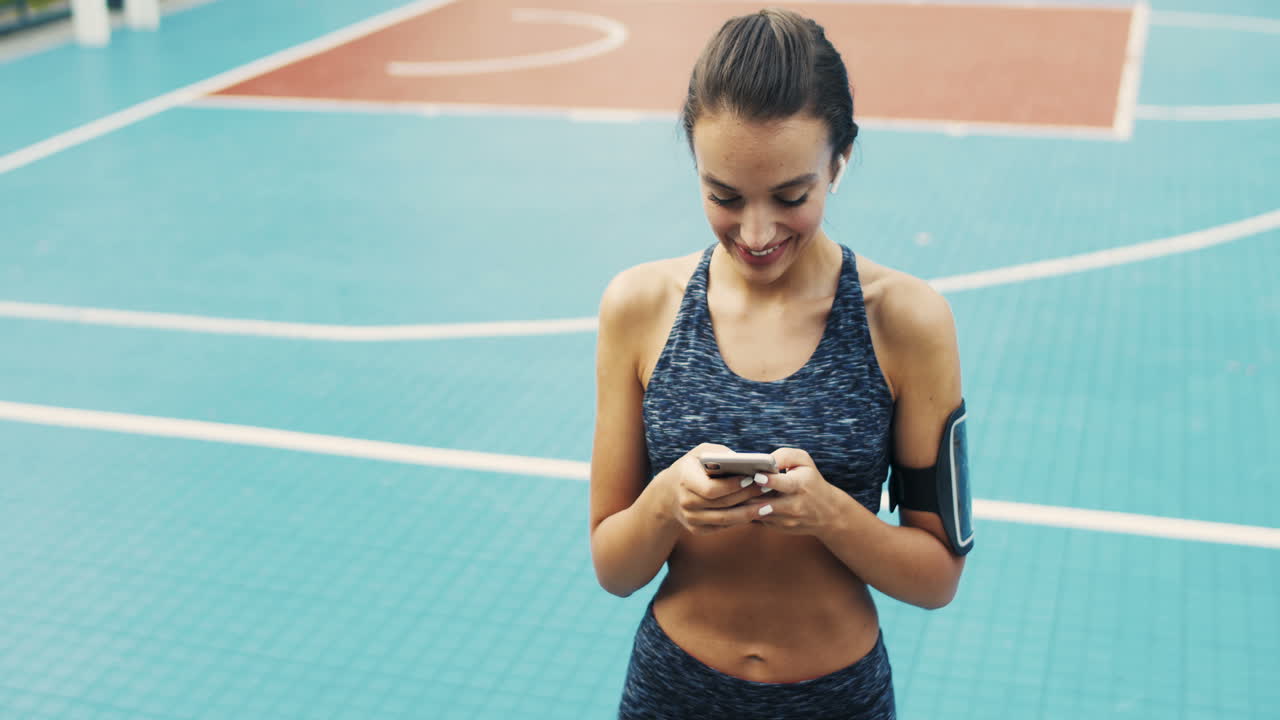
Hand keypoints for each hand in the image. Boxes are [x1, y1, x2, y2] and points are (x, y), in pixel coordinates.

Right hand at [659, 443, 773, 535]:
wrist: (669, 493)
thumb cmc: (693, 467)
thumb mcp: (701, 453)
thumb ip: (720, 454)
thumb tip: (744, 462)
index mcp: (685, 480)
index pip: (711, 489)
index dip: (732, 486)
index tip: (750, 478)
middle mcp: (685, 502)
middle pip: (722, 504)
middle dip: (747, 497)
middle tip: (767, 488)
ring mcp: (690, 519)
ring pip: (725, 519)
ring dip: (749, 512)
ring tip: (768, 505)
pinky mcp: (697, 529)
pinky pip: (723, 526)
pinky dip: (740, 520)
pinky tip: (756, 512)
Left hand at [738, 447, 841, 535]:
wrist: (827, 513)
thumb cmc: (811, 480)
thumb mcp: (804, 462)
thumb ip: (784, 456)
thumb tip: (763, 460)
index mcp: (800, 487)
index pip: (784, 484)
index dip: (769, 480)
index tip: (756, 476)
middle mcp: (793, 506)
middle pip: (765, 503)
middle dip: (747, 495)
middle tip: (729, 485)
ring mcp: (784, 520)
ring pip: (756, 513)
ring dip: (741, 505)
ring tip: (724, 494)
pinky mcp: (776, 527)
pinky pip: (755, 519)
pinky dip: (743, 511)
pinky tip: (730, 502)